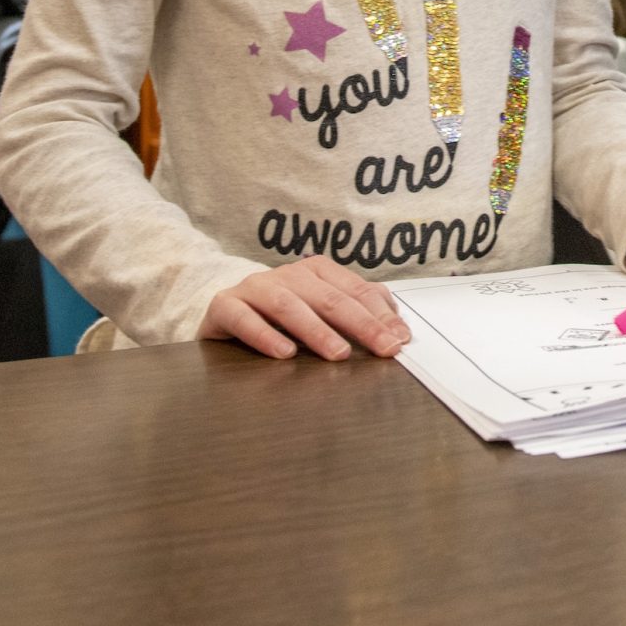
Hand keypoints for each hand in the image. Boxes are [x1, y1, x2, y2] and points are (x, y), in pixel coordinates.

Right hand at [197, 258, 411, 358]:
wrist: (224, 307)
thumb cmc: (280, 312)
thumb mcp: (320, 306)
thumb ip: (357, 308)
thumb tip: (396, 323)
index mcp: (316, 271)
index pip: (355, 291)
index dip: (380, 315)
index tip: (400, 339)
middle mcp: (288, 275)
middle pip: (329, 299)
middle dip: (361, 325)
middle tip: (384, 348)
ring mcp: (255, 288)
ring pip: (289, 306)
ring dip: (317, 331)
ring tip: (339, 353)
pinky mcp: (225, 306)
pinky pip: (244, 319)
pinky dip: (265, 335)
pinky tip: (284, 353)